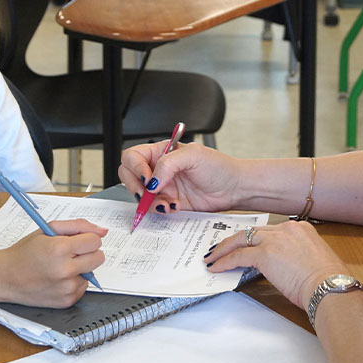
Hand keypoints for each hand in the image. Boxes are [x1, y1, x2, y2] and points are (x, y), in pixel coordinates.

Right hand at [0, 218, 106, 307]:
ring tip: (59, 267)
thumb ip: (79, 226)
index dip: (86, 239)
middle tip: (70, 253)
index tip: (76, 241)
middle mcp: (65, 270)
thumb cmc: (25, 252)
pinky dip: (74, 281)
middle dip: (88, 252)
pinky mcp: (67, 301)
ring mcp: (66, 288)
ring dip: (80, 268)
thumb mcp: (48, 230)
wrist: (5, 277)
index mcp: (59, 249)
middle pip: (99, 257)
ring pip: (91, 273)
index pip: (95, 241)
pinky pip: (83, 287)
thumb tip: (103, 231)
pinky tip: (57, 279)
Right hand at [119, 141, 241, 213]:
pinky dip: (160, 210)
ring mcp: (163, 187)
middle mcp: (158, 169)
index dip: (135, 167)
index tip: (148, 179)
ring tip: (168, 203)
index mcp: (161, 152)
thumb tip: (151, 181)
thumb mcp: (193, 155)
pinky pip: (153, 208)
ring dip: (149, 202)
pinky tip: (175, 207)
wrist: (234, 189)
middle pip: (128, 175)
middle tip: (148, 194)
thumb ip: (168, 164)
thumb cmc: (219, 167)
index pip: (133, 156)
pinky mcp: (169, 202)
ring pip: (139, 195)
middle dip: (135, 187)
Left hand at [203, 220, 347, 309]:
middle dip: (234, 240)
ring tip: (213, 256)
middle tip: (221, 247)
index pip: (270, 231)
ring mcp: (275, 239)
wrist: (329, 286)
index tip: (247, 244)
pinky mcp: (265, 254)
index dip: (255, 238)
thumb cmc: (328, 281)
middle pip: (253, 231)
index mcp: (301, 228)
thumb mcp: (314, 260)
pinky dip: (225, 261)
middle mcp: (287, 229)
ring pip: (241, 239)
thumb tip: (285, 266)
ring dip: (224, 249)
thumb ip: (298, 256)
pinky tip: (217, 267)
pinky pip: (239, 256)